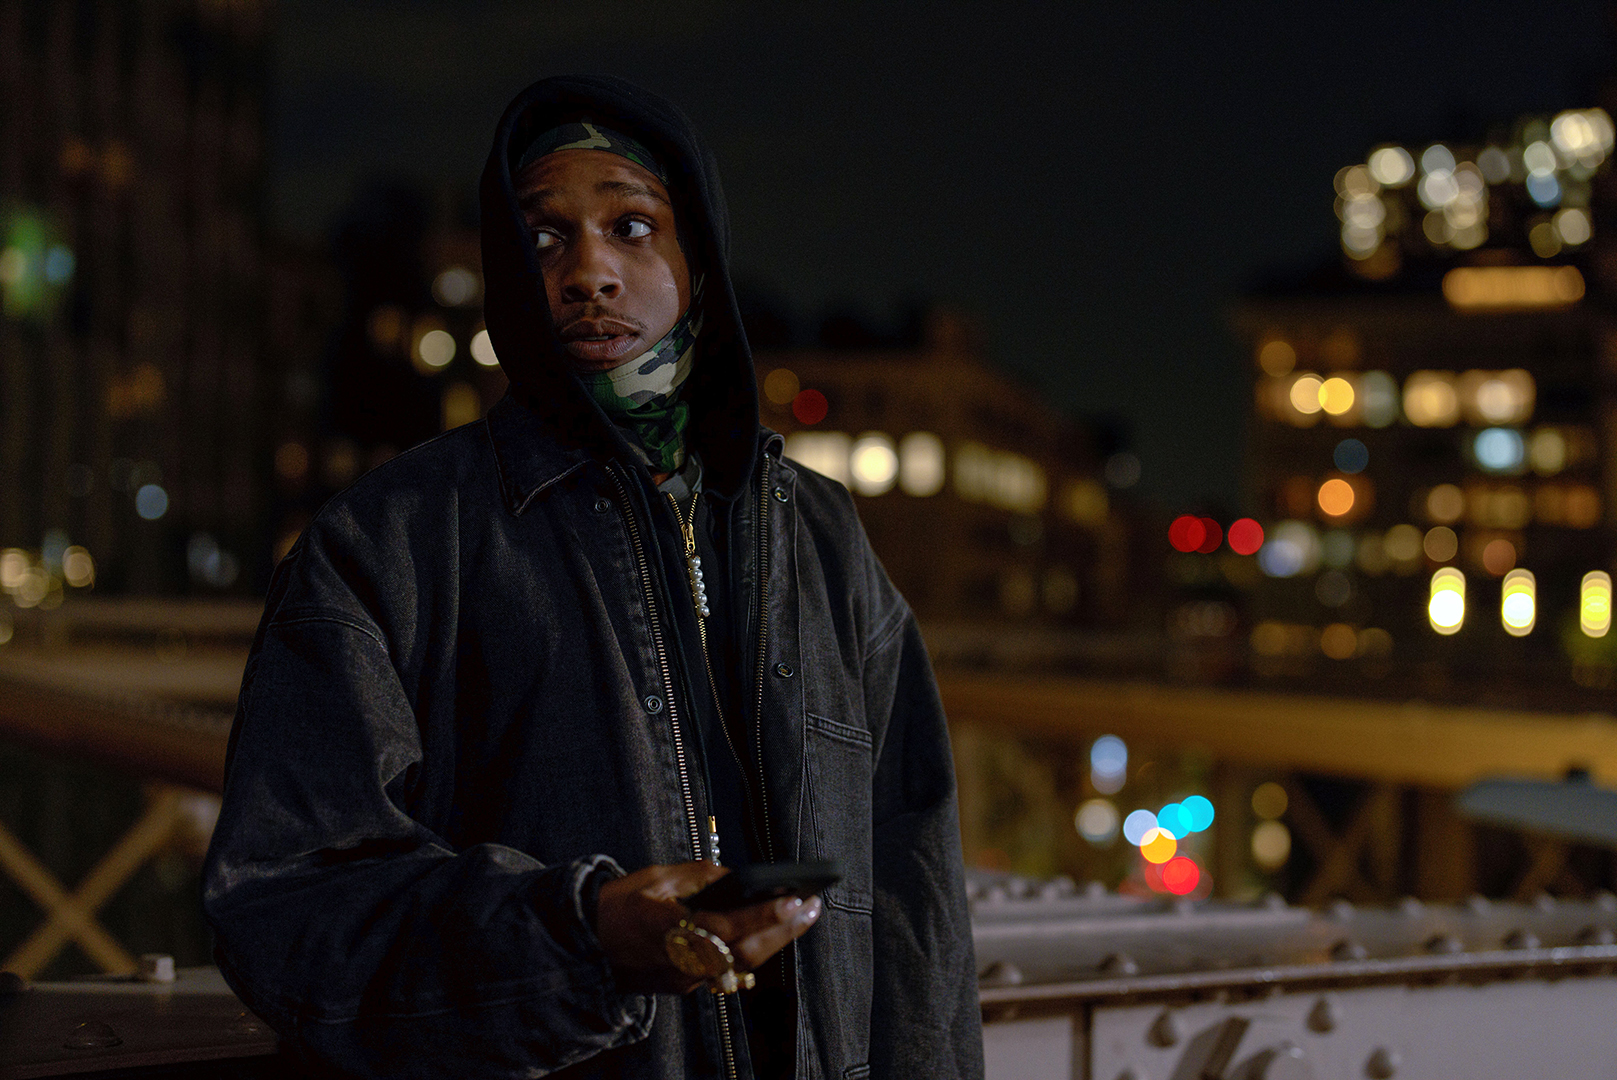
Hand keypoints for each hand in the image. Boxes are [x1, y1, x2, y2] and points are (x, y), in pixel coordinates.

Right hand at [595, 861, 822, 992]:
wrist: (584, 946)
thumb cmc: (617, 905)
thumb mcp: (653, 878)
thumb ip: (697, 877)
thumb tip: (735, 876)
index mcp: (666, 928)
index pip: (724, 926)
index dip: (761, 915)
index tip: (792, 901)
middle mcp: (680, 959)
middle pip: (743, 952)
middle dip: (783, 930)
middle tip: (813, 907)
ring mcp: (684, 978)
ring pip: (740, 965)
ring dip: (775, 941)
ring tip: (803, 916)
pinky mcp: (685, 985)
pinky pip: (727, 969)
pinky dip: (753, 949)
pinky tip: (772, 931)